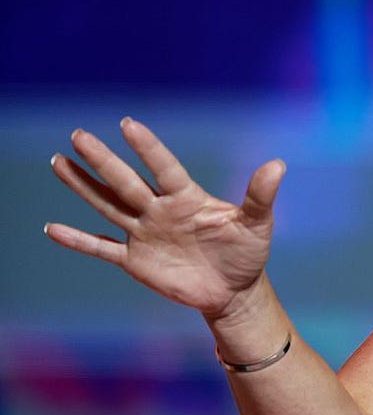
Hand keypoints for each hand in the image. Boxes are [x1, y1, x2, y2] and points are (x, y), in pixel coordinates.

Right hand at [44, 118, 285, 318]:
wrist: (233, 289)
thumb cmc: (247, 251)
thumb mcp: (257, 224)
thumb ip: (261, 195)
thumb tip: (278, 164)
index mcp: (187, 197)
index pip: (164, 168)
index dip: (148, 149)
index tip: (127, 124)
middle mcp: (160, 209)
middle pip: (126, 182)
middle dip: (103, 161)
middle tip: (78, 135)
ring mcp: (144, 233)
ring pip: (107, 205)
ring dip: (83, 186)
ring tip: (59, 161)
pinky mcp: (135, 260)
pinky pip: (101, 248)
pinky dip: (78, 241)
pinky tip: (52, 229)